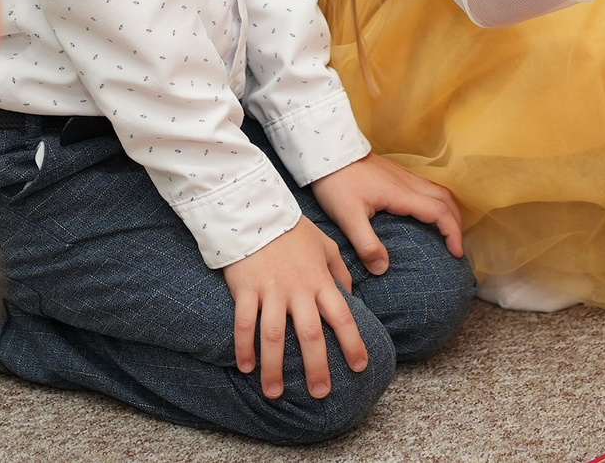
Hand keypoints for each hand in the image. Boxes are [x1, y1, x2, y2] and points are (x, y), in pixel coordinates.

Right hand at [222, 217, 365, 400]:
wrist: (254, 210)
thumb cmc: (292, 229)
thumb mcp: (325, 244)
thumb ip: (339, 270)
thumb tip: (352, 293)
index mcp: (320, 280)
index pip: (342, 315)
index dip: (352, 342)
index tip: (360, 366)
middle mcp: (298, 289)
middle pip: (310, 334)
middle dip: (316, 367)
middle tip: (320, 393)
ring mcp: (270, 290)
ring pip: (275, 336)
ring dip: (275, 368)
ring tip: (275, 394)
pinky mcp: (246, 289)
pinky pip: (244, 324)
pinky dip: (244, 347)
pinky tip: (247, 368)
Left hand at [310, 153, 465, 272]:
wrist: (328, 150)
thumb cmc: (337, 182)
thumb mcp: (348, 217)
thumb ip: (366, 244)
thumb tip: (383, 269)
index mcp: (402, 194)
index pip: (439, 212)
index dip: (453, 233)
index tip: (457, 252)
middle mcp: (408, 182)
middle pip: (446, 199)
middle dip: (457, 222)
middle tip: (456, 244)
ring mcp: (403, 175)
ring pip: (438, 190)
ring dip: (448, 210)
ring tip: (447, 231)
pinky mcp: (395, 173)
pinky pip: (426, 187)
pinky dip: (436, 201)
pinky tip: (425, 213)